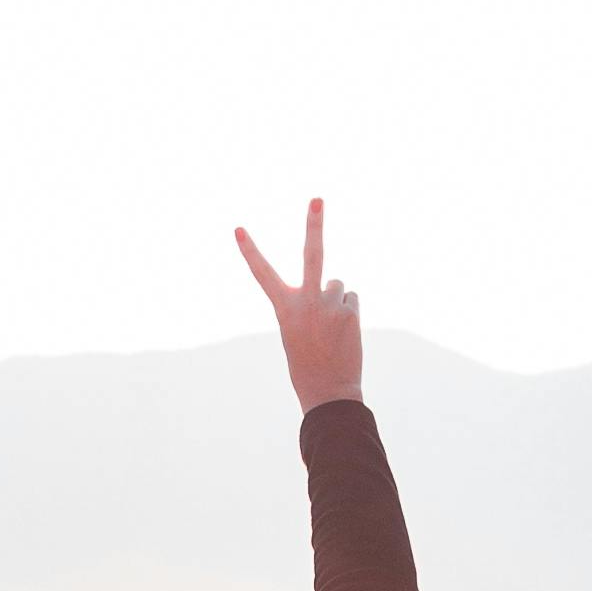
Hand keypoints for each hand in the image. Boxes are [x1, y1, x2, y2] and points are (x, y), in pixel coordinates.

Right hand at [237, 197, 361, 412]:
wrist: (328, 392)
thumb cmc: (308, 363)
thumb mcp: (298, 330)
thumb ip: (309, 304)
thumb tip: (336, 286)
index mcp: (284, 308)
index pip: (262, 274)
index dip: (250, 250)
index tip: (238, 229)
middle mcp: (305, 301)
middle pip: (312, 254)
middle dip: (314, 224)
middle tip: (317, 199)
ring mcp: (329, 305)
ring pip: (339, 286)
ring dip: (338, 301)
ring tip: (332, 328)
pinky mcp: (350, 312)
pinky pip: (352, 300)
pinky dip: (349, 312)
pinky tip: (344, 333)